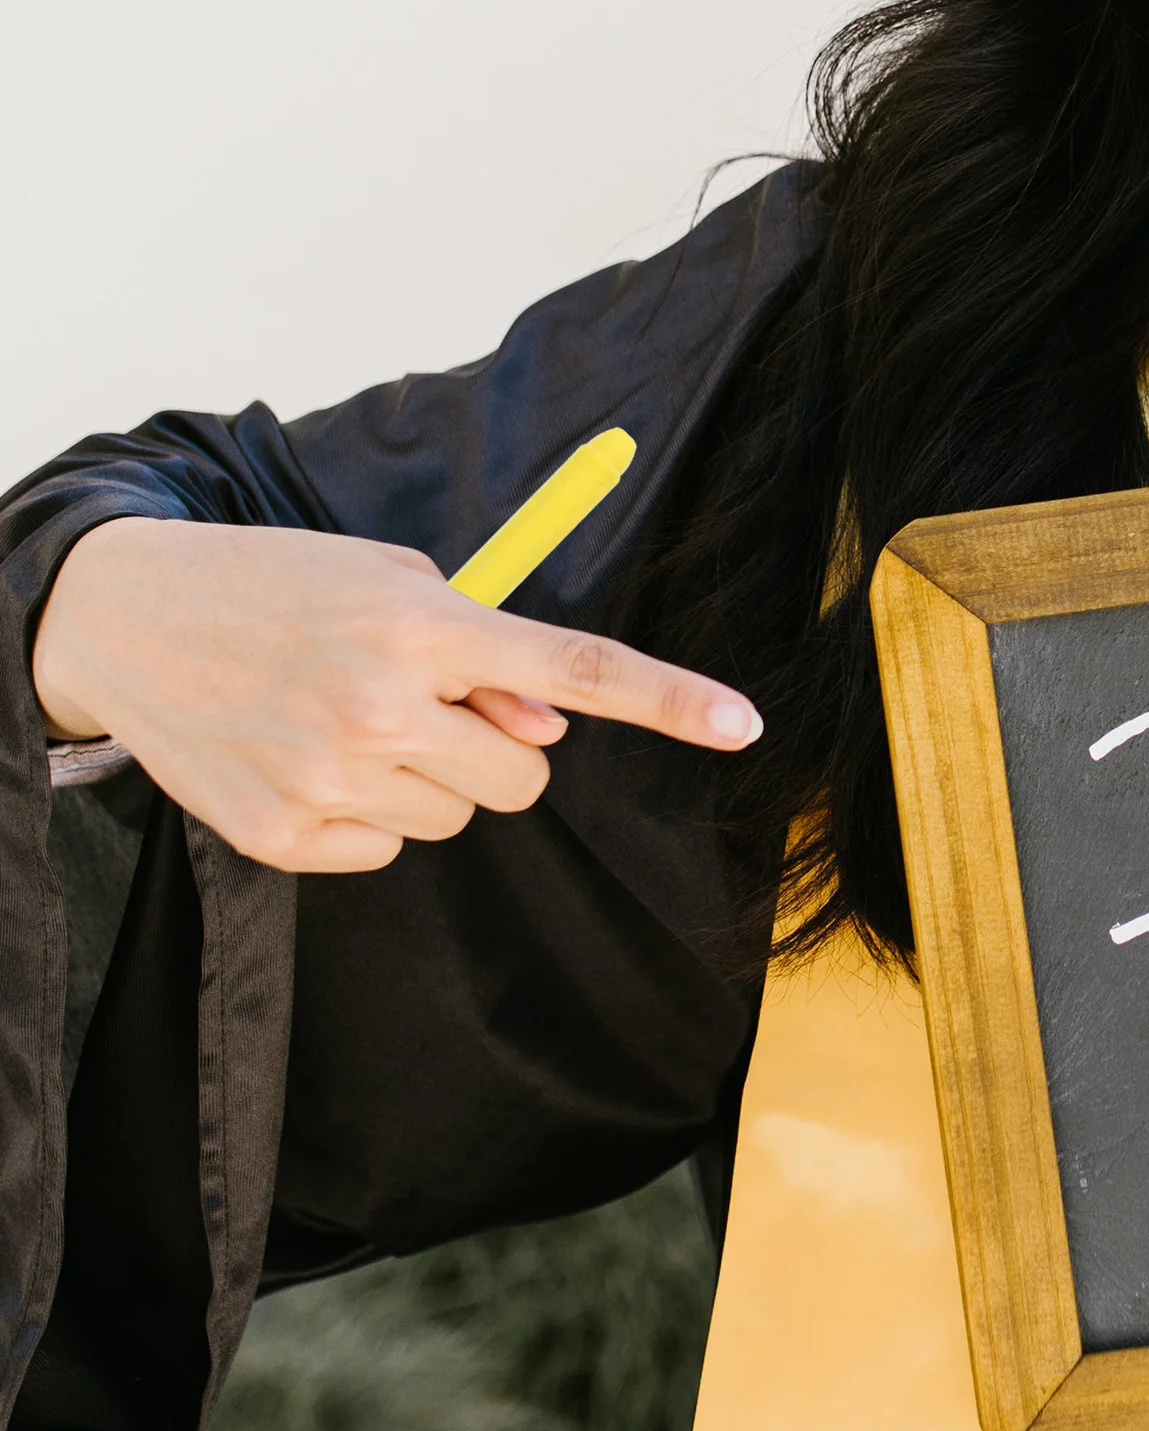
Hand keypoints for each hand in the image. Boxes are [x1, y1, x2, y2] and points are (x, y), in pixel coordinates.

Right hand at [33, 518, 763, 872]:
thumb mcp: (388, 581)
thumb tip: (550, 730)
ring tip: (346, 722)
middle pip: (523, 781)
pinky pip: (389, 850)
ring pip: (458, 819)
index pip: (573, 667)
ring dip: (428, 778)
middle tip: (422, 704)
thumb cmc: (278, 587)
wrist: (123, 619)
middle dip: (496, 751)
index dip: (667, 697)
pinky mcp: (284, 838)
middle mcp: (379, 707)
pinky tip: (308, 760)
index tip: (742, 724)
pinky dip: (368, 813)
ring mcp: (328, 780)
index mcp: (418, 626)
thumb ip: (486, 655)